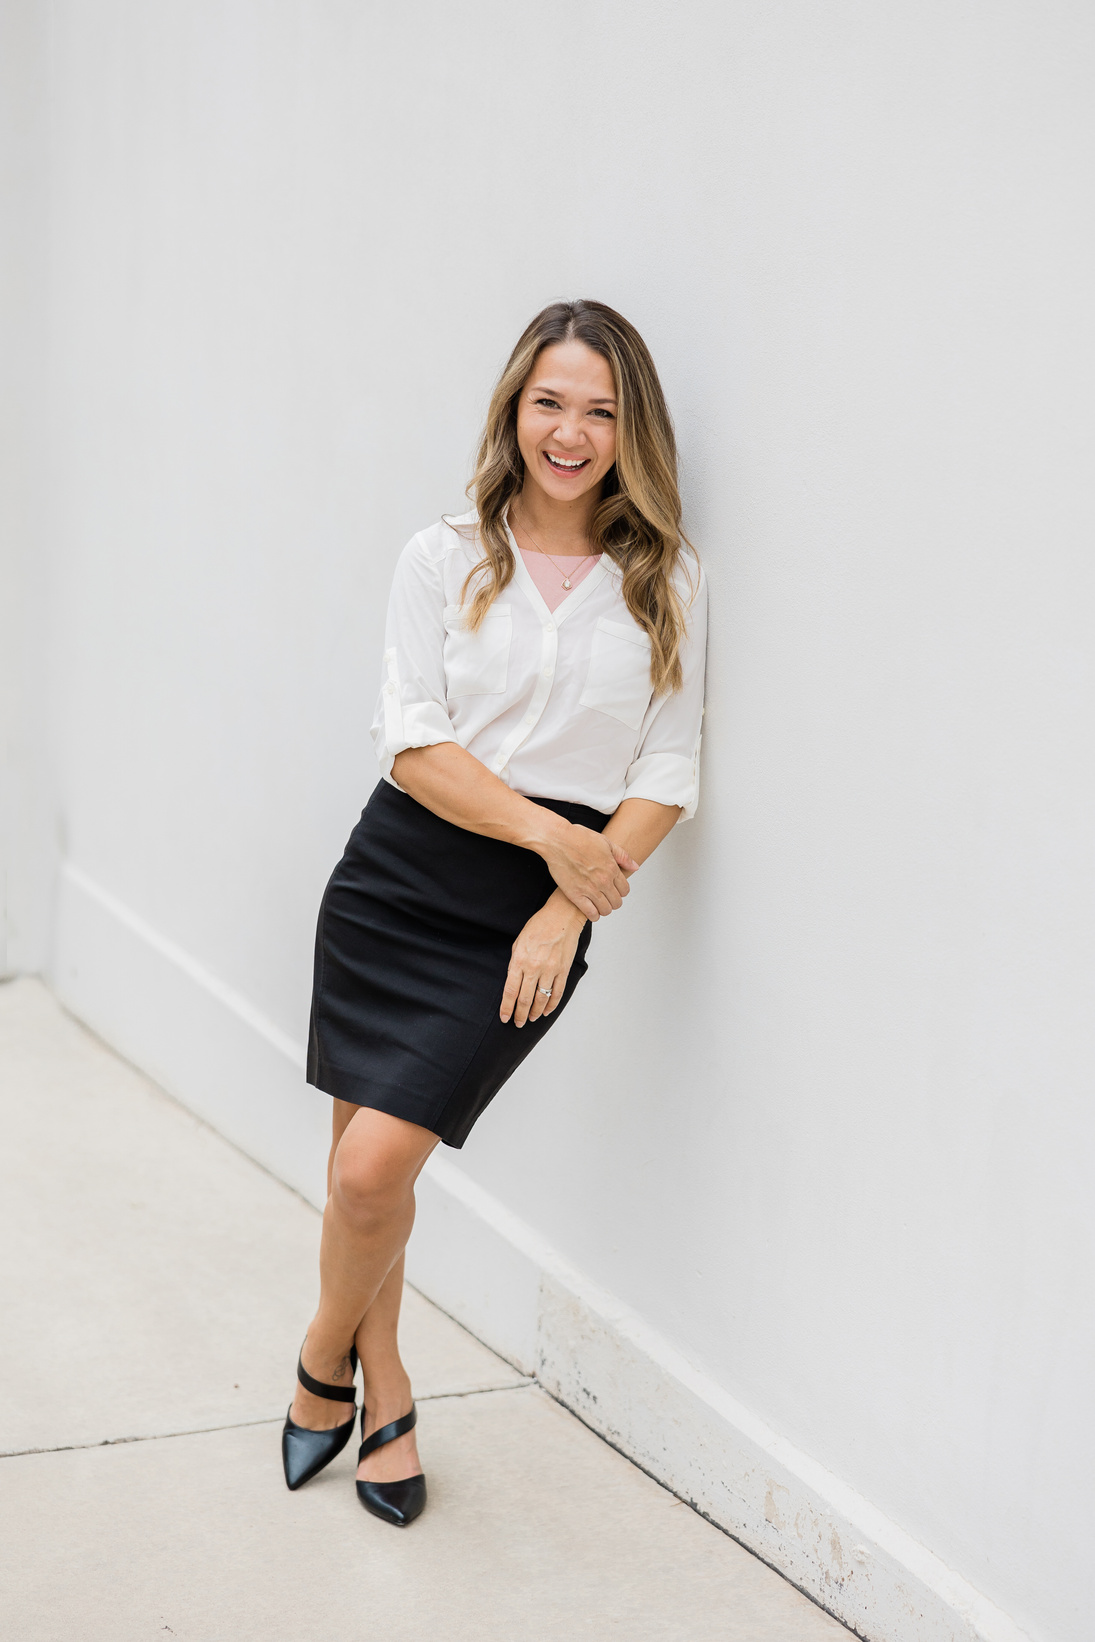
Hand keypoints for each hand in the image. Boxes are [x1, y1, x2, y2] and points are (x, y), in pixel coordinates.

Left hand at [501, 893, 586, 1027]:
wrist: (562, 917)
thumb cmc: (539, 926)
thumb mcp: (519, 942)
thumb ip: (515, 963)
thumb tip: (513, 981)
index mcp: (519, 961)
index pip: (510, 991)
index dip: (507, 1007)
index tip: (505, 1017)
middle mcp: (534, 968)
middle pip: (525, 999)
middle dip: (520, 1014)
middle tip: (518, 1023)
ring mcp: (550, 970)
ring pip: (541, 999)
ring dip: (535, 1012)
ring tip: (531, 1019)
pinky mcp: (563, 970)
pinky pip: (557, 993)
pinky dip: (551, 1005)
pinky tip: (546, 1011)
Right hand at [541, 823, 639, 920]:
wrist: (557, 840)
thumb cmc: (578, 838)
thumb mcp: (605, 842)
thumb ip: (622, 856)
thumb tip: (635, 867)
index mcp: (612, 868)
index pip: (625, 890)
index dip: (621, 891)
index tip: (615, 890)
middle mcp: (603, 880)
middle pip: (617, 902)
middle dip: (613, 901)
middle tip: (607, 898)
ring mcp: (589, 889)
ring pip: (606, 910)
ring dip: (604, 909)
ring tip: (599, 904)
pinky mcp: (575, 894)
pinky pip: (590, 913)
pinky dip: (593, 915)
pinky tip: (591, 911)